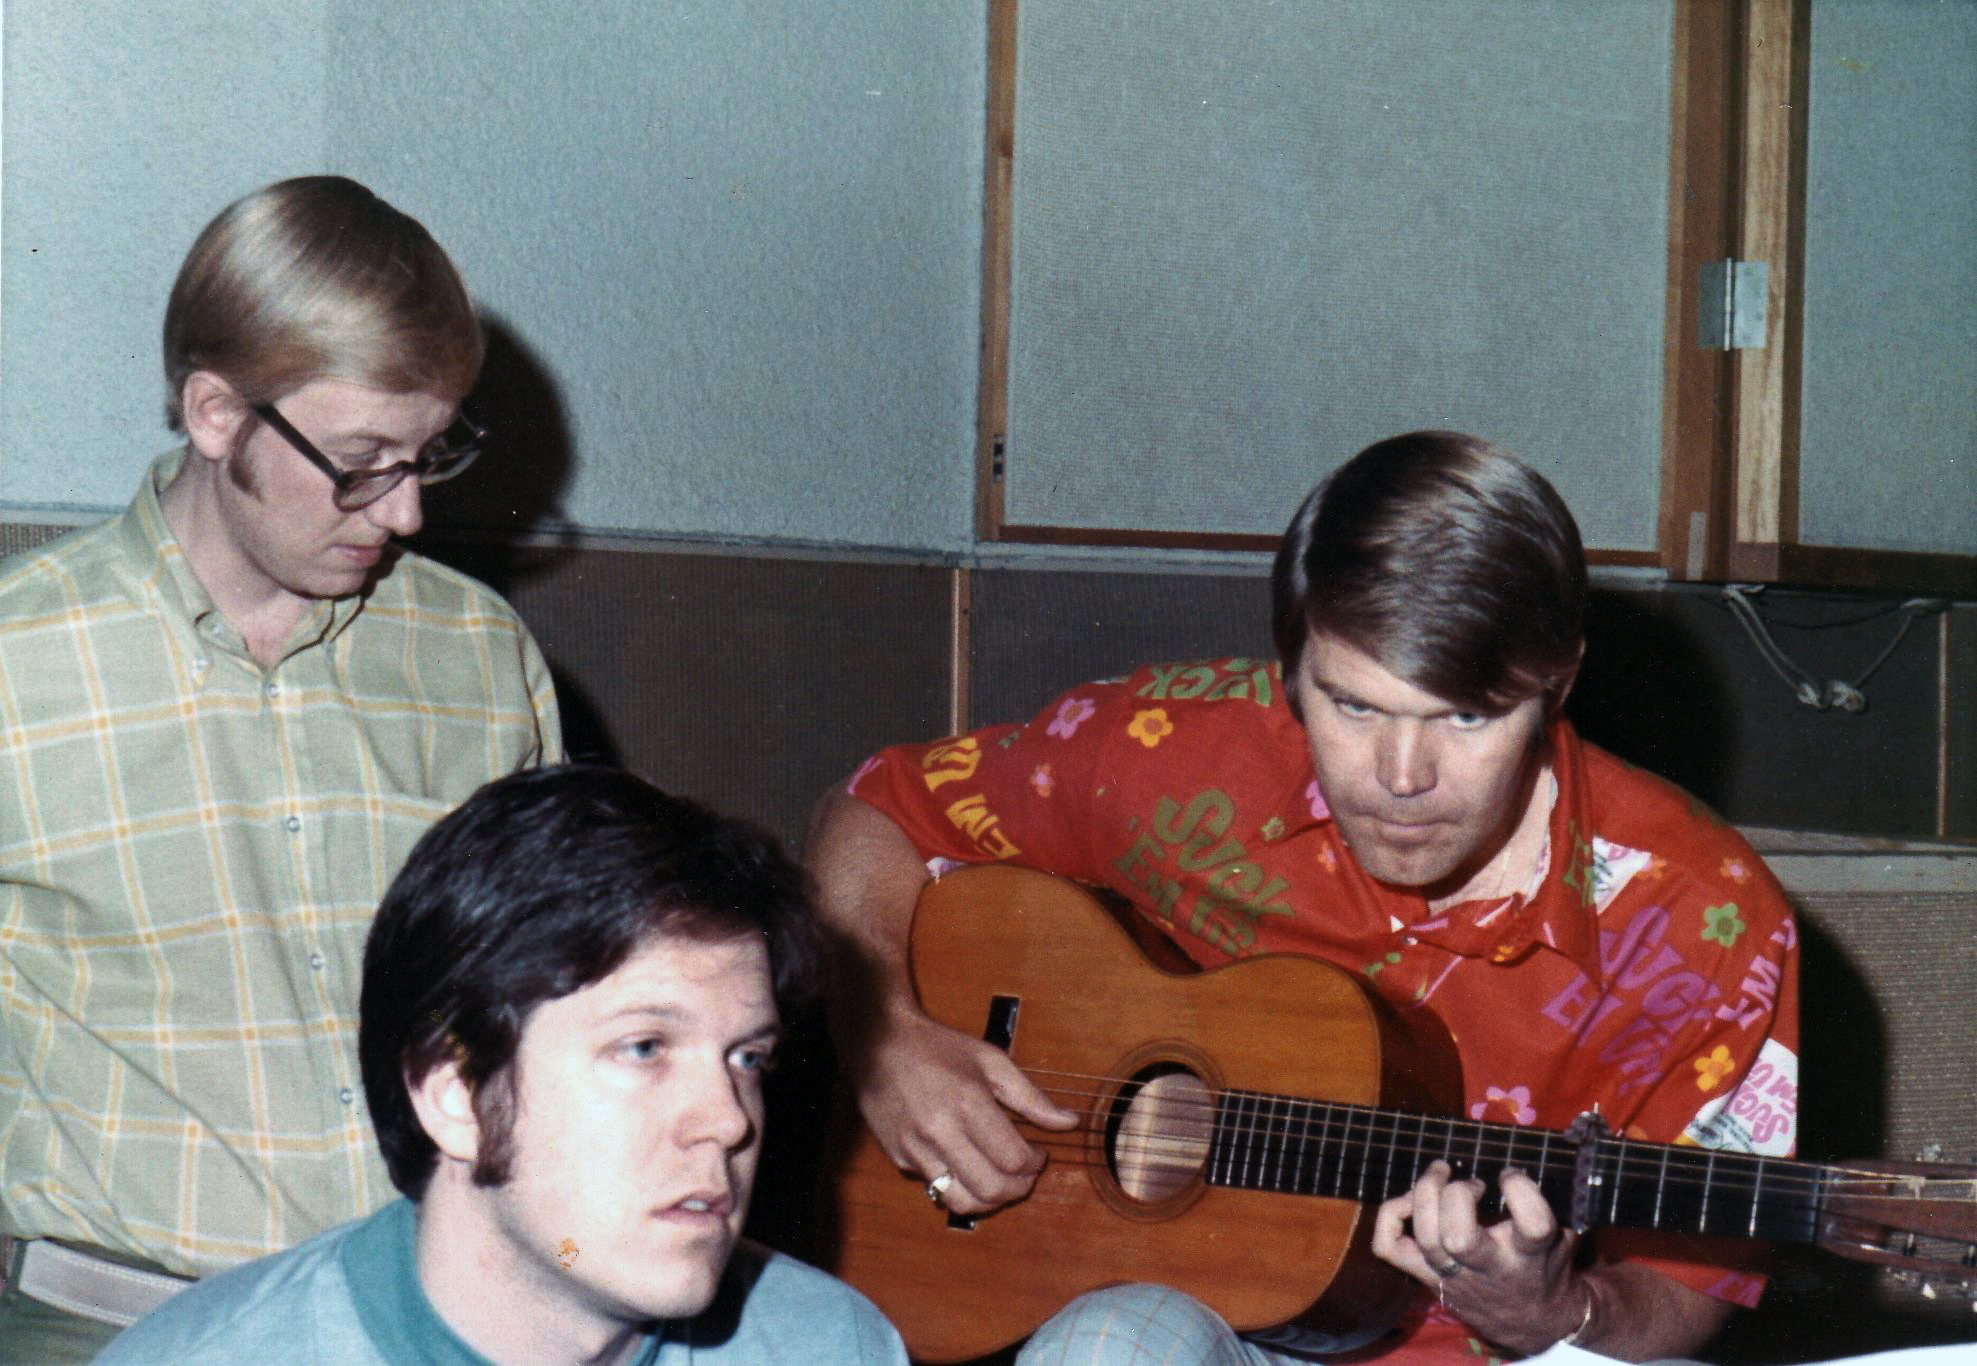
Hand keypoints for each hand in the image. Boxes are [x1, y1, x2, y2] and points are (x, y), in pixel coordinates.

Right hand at [856, 1004, 1078, 1215]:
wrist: (878, 1042)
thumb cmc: (937, 1047)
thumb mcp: (990, 1060)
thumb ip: (1031, 1096)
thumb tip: (1068, 1122)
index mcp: (968, 1103)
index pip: (1013, 1159)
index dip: (1035, 1164)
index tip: (1039, 1154)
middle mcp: (940, 1132)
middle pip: (992, 1188)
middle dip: (1019, 1188)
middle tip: (1026, 1174)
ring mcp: (916, 1149)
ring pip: (962, 1202)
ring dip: (991, 1200)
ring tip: (1001, 1181)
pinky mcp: (900, 1159)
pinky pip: (937, 1190)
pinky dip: (961, 1189)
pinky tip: (970, 1170)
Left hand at [1371, 1161, 1585, 1353]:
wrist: (1529, 1323)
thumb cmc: (1544, 1267)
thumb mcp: (1561, 1238)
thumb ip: (1547, 1205)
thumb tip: (1517, 1161)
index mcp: (1529, 1256)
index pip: (1532, 1225)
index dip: (1521, 1189)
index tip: (1511, 1175)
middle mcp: (1488, 1269)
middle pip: (1458, 1237)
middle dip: (1457, 1195)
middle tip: (1470, 1182)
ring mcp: (1451, 1275)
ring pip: (1425, 1238)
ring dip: (1425, 1194)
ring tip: (1440, 1173)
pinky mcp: (1425, 1276)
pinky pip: (1388, 1248)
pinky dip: (1390, 1217)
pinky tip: (1409, 1201)